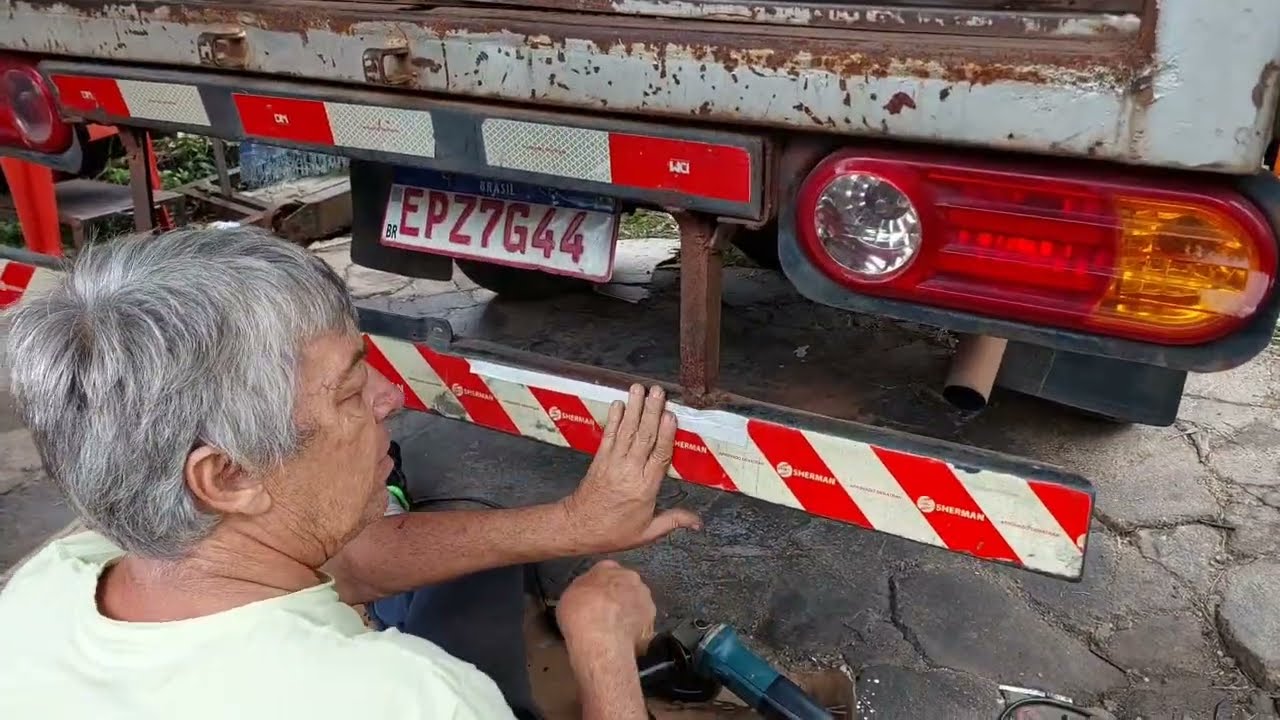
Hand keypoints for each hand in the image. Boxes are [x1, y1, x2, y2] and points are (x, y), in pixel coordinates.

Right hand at [557, 560, 656, 654]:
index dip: (600, 585)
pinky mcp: (652, 621)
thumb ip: (583, 590)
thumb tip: (587, 594)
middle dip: (618, 597)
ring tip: (615, 630)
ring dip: (629, 613)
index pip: (606, 570)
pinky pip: (643, 626)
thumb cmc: (580, 613)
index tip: (595, 597)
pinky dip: (636, 632)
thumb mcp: (569, 595)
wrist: (600, 637)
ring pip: (637, 604)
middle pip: (626, 585)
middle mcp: (630, 578)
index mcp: (608, 567)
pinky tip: (623, 642)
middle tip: (606, 613)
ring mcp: (645, 599)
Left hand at [562, 384, 700, 552]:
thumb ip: (674, 521)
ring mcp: (613, 463)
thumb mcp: (648, 532)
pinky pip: (609, 435)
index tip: (671, 416)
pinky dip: (614, 418)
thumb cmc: (613, 531)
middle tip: (658, 391)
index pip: (659, 456)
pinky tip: (619, 403)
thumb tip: (698, 522)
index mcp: (645, 488)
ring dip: (634, 408)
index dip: (665, 434)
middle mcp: (629, 471)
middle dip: (651, 411)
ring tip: (639, 388)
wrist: (579, 528)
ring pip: (627, 431)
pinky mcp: (600, 459)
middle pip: (643, 437)